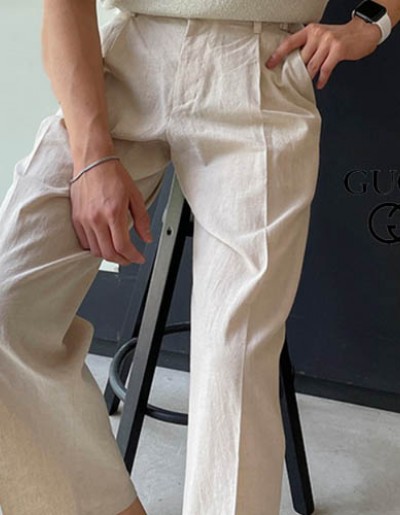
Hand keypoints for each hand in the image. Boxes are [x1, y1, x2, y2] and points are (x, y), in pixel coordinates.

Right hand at [70, 159, 152, 265]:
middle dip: (122, 260)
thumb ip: (142, 220)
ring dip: (108, 256)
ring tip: (118, 252)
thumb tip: (147, 238)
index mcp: (113, 212)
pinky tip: (104, 244)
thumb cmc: (113, 175)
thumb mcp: (135, 196)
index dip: (133, 257)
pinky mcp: (76, 218)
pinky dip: (95, 248)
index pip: (123, 246)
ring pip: (95, 250)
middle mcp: (97, 218)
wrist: (92, 161)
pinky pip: (84, 242)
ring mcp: (84, 219)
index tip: (139, 258)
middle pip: (108, 253)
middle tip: (130, 259)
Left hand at [265, 16, 382, 88]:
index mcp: (310, 30)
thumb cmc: (339, 37)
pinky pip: (325, 70)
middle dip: (297, 71)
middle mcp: (318, 34)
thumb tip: (293, 62)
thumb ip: (308, 46)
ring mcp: (328, 42)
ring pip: (312, 66)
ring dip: (309, 77)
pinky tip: (319, 83)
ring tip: (307, 82)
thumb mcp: (320, 36)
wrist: (362, 32)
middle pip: (301, 59)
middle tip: (293, 80)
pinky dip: (321, 79)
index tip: (270, 64)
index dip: (278, 55)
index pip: (289, 43)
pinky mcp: (338, 51)